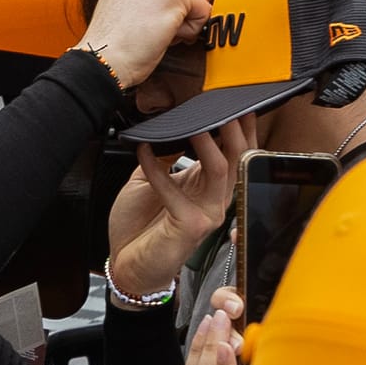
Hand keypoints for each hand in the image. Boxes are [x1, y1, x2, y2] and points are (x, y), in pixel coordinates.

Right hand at [76, 0, 215, 88]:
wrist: (103, 60)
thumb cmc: (113, 44)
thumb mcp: (129, 5)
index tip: (158, 17)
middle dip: (189, 3)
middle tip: (165, 25)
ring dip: (191, 15)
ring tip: (164, 30)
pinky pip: (205, 10)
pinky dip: (193, 30)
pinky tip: (167, 36)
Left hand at [106, 117, 253, 299]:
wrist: (126, 265)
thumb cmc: (140, 226)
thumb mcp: (150, 179)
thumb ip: (165, 154)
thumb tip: (172, 123)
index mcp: (210, 185)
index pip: (236, 151)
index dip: (239, 125)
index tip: (231, 99)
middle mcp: (215, 199)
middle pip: (238, 157)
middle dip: (234, 128)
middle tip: (222, 103)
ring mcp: (207, 214)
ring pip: (219, 170)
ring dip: (207, 143)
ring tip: (194, 122)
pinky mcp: (191, 227)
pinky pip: (176, 191)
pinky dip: (157, 169)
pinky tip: (143, 152)